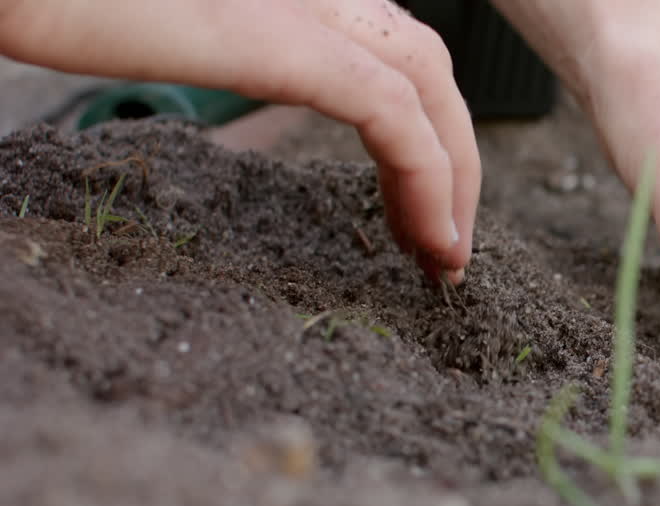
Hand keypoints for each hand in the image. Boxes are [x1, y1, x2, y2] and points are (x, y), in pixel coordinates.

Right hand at [0, 0, 479, 281]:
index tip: (419, 213)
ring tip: (444, 257)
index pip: (381, 49)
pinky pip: (387, 109)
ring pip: (423, 81)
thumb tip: (220, 83)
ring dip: (453, 173)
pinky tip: (430, 239)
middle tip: (442, 242)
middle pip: (419, 62)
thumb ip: (206, 46)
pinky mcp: (274, 32)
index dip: (421, 129)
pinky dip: (428, 175)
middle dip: (451, 155)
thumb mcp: (141, 28)